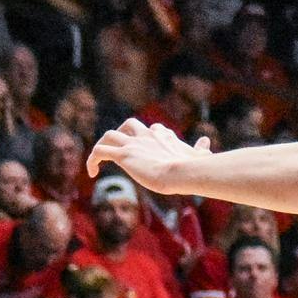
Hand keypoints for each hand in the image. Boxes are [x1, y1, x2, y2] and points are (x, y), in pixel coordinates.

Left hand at [88, 118, 210, 191]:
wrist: (182, 173)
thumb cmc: (193, 168)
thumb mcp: (200, 156)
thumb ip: (201, 148)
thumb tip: (206, 141)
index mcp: (165, 137)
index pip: (154, 130)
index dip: (149, 138)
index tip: (147, 151)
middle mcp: (148, 136)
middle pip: (130, 125)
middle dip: (123, 133)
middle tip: (121, 149)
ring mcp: (134, 144)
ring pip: (110, 135)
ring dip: (104, 145)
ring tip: (99, 161)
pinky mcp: (123, 155)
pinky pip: (99, 152)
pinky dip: (92, 160)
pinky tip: (91, 173)